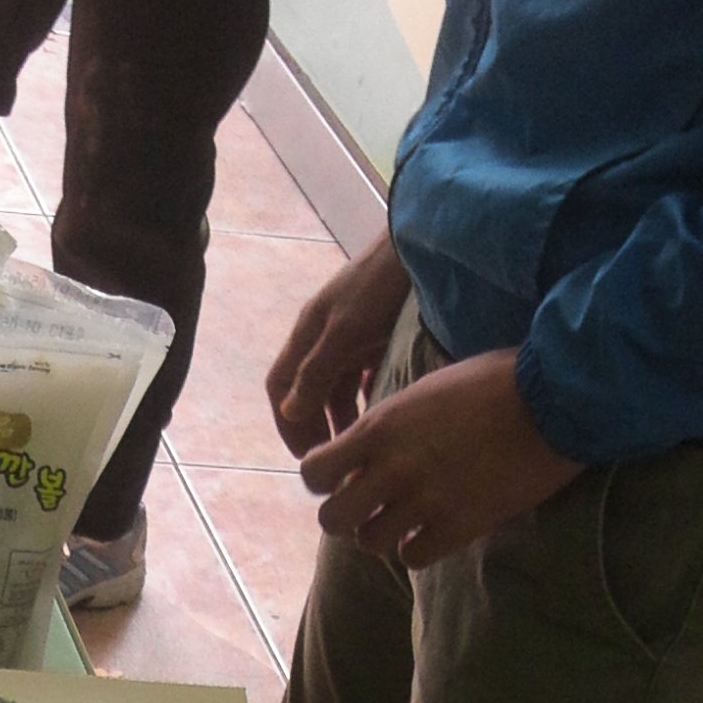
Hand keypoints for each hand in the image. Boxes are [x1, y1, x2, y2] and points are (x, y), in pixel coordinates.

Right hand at [267, 233, 409, 455]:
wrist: (421, 244)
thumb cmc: (378, 286)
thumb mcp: (345, 332)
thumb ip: (316, 372)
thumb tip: (290, 411)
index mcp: (307, 335)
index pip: (281, 388)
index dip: (287, 423)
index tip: (305, 455)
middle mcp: (323, 337)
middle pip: (307, 392)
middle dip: (314, 427)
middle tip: (333, 459)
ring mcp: (350, 336)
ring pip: (336, 387)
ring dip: (341, 418)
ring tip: (357, 445)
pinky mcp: (377, 335)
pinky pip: (362, 376)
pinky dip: (364, 398)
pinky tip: (379, 415)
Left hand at [301, 351, 584, 564]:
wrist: (557, 397)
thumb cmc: (499, 379)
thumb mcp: (429, 388)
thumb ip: (393, 421)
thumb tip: (370, 445)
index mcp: (380, 426)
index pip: (313, 471)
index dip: (324, 479)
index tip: (346, 475)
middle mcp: (392, 467)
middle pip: (332, 519)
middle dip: (346, 516)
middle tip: (370, 507)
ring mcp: (424, 500)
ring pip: (369, 543)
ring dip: (383, 535)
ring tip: (404, 521)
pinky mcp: (458, 525)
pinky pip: (413, 557)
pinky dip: (417, 549)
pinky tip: (432, 533)